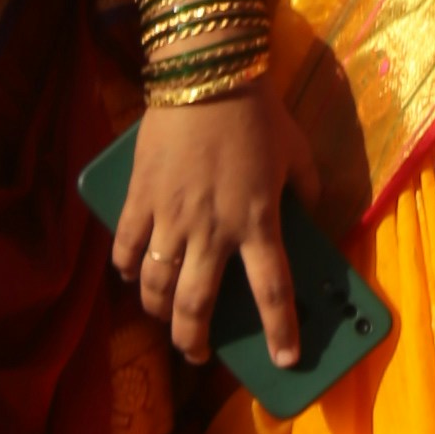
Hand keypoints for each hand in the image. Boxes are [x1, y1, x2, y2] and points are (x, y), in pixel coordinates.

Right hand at [109, 74, 312, 370]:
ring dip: (157, 313)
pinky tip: (130, 275)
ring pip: (155, 286)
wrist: (207, 72)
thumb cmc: (258, 112)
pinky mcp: (140, 198)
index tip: (286, 361)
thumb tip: (308, 213)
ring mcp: (171, 216)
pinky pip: (125, 247)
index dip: (280, 331)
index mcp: (258, 221)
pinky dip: (126, 269)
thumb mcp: (298, 152)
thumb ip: (307, 189)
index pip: (273, 291)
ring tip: (163, 319)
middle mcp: (213, 230)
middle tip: (197, 354)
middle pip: (196, 306)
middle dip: (194, 342)